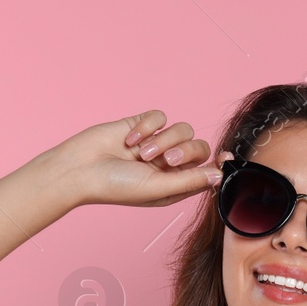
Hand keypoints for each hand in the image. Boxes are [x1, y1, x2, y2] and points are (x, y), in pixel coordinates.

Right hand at [51, 109, 221, 208]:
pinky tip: (130, 139)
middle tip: (164, 161)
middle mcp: (169, 164)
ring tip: (141, 153)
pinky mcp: (142, 125)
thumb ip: (190, 181)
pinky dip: (146, 126)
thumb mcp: (158, 188)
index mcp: (176, 184)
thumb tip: (220, 175)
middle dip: (184, 151)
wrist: (80, 169)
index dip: (220, 163)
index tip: (226, 156)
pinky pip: (159, 117)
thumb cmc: (116, 186)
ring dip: (162, 139)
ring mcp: (156, 143)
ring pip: (181, 129)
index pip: (208, 170)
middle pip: (198, 147)